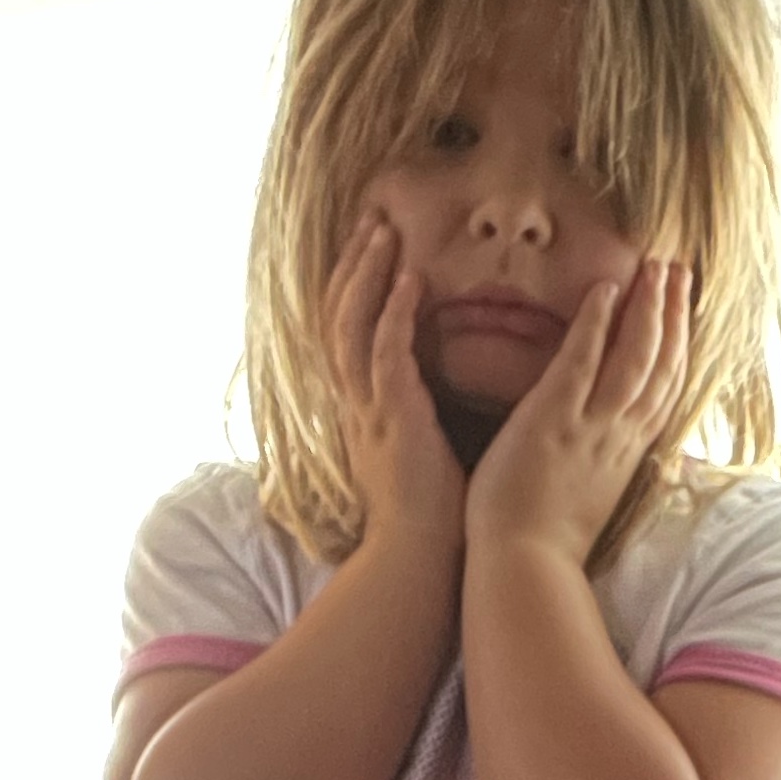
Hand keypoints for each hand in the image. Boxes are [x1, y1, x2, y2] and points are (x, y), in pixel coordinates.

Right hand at [324, 212, 465, 562]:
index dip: (355, 287)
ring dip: (367, 274)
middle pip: (337, 316)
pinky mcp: (393, 420)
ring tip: (384, 231)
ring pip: (351, 325)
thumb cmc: (431, 517)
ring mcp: (369, 410)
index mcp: (363, 410)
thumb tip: (443, 393)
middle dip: (354, 265)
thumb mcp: (420, 453)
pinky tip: (411, 279)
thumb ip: (422, 415)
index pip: (347, 333)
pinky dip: (393, 313)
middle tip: (372, 219)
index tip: (374, 247)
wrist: (419, 561)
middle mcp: (356, 404)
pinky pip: (384, 355)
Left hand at [463, 254, 691, 576]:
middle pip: (661, 366)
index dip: (677, 348)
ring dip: (648, 307)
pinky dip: (597, 322)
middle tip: (679, 269)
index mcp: (626, 456)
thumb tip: (603, 456)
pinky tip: (605, 287)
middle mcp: (619, 437)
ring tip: (655, 266)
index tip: (682, 312)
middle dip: (674, 315)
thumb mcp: (586, 501)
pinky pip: (583, 362)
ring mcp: (591, 428)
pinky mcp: (555, 421)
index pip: (663, 392)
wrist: (524, 569)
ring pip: (635, 357)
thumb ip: (598, 467)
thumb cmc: (544, 545)